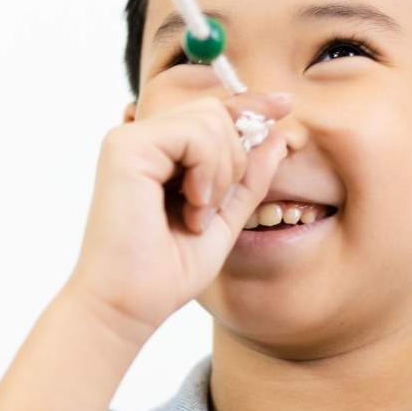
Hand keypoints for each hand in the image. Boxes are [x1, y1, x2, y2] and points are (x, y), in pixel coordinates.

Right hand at [65, 92, 291, 340]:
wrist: (128, 307)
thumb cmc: (166, 273)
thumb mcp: (223, 220)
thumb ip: (248, 179)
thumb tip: (277, 135)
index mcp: (158, 155)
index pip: (210, 113)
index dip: (249, 104)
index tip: (285, 103)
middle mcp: (140, 140)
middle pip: (214, 110)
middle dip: (235, 158)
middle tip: (212, 208)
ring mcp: (129, 139)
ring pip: (209, 117)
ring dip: (222, 169)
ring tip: (198, 213)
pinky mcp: (126, 147)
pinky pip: (194, 132)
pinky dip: (208, 170)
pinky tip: (192, 206)